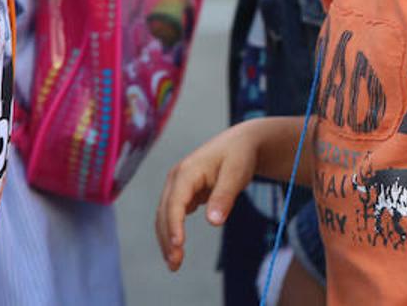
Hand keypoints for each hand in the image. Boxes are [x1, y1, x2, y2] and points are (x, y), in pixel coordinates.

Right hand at [155, 121, 266, 271]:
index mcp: (186, 171)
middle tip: (175, 264)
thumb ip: (225, 196)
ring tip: (175, 264)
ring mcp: (177, 185)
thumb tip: (214, 222)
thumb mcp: (237, 173)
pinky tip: (177, 249)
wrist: (241, 143)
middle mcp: (176, 178)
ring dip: (167, 239)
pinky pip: (173, 215)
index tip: (178, 246)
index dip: (174, 224)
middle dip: (167, 239)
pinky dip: (173, 232)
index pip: (175, 202)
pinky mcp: (183, 193)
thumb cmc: (240, 155)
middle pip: (165, 212)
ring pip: (165, 216)